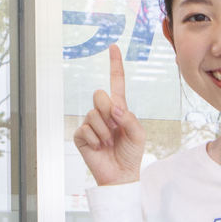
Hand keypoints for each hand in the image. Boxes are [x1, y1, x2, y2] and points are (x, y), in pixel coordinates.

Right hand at [72, 44, 146, 185]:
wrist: (121, 175)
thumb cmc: (131, 153)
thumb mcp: (139, 134)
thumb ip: (129, 118)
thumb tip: (114, 108)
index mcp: (119, 109)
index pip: (116, 82)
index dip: (115, 64)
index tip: (113, 46)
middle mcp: (103, 113)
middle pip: (99, 95)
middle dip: (108, 111)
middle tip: (115, 128)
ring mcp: (91, 124)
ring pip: (93, 114)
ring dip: (104, 131)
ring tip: (109, 142)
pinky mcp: (81, 136)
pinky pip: (85, 129)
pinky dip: (95, 140)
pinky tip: (99, 147)